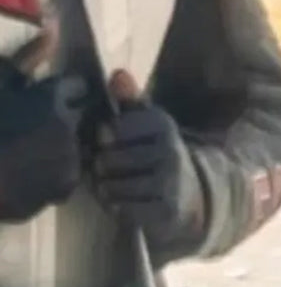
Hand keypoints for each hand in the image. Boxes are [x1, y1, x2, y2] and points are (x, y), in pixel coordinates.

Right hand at [0, 40, 87, 221]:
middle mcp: (70, 124)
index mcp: (54, 96)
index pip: (79, 85)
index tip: (52, 98)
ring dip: (68, 142)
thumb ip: (29, 55)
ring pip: (80, 142)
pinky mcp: (69, 183)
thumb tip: (54, 27)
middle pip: (83, 113)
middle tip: (46, 122)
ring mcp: (72, 156)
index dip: (66, 90)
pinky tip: (40, 168)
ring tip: (43, 148)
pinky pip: (73, 170)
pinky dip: (62, 167)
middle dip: (70, 114)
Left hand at [93, 70, 206, 251]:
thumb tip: (117, 74)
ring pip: (112, 186)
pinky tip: (117, 198)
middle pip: (108, 159)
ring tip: (105, 181)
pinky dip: (114, 205)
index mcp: (161, 123)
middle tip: (98, 164)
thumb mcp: (144, 119)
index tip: (103, 138)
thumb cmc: (153, 147)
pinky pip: (123, 209)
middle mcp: (169, 151)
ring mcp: (169, 184)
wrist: (189, 190)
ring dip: (103, 186)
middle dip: (98, 163)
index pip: (110, 129)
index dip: (101, 136)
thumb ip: (128, 97)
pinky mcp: (166, 212)